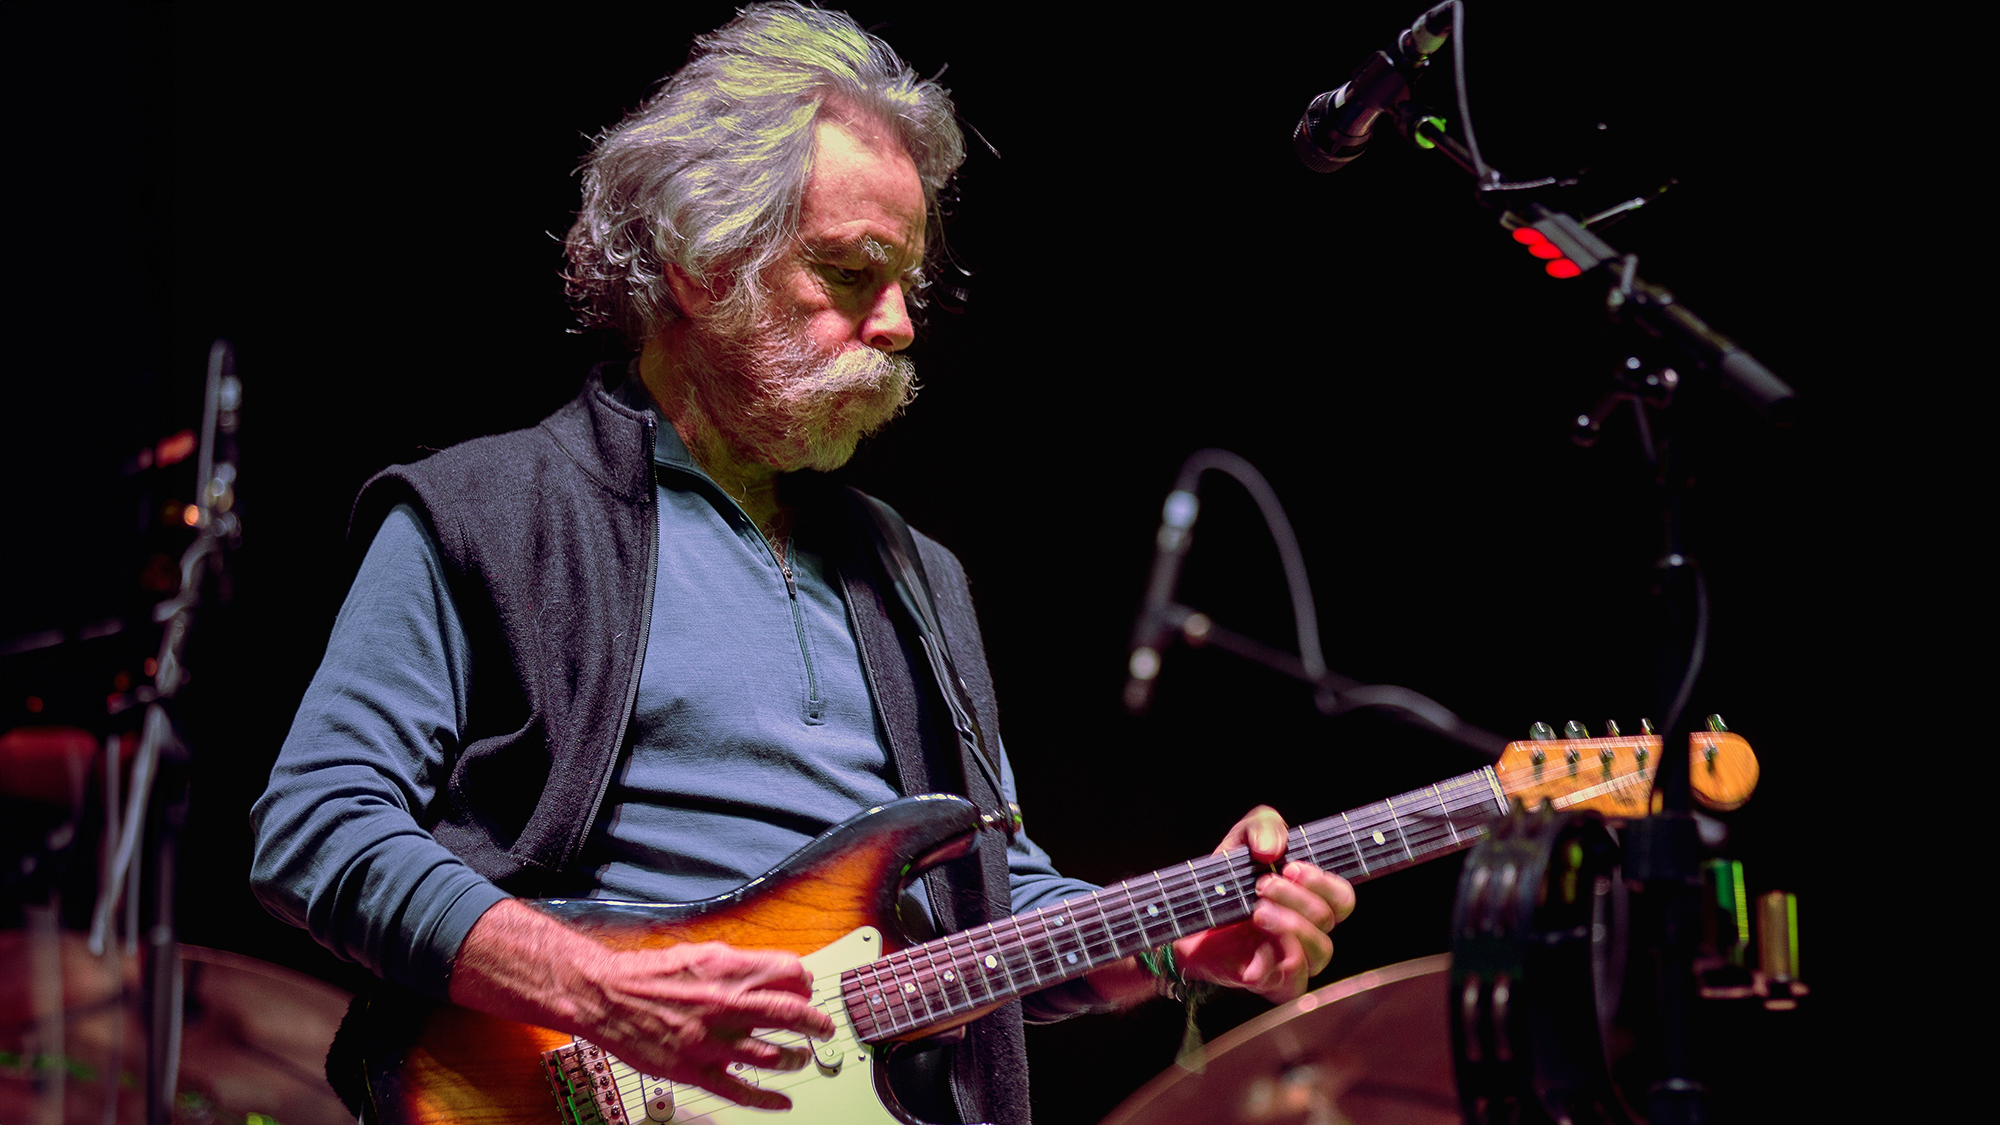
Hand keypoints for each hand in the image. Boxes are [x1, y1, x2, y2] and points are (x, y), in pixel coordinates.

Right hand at [577, 941, 836, 1110]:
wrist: (606, 997)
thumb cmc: (649, 974)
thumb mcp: (700, 953)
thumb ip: (738, 965)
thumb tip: (772, 972)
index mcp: (728, 970)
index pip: (789, 972)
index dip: (805, 981)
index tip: (808, 988)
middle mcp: (725, 1005)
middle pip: (791, 1013)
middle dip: (816, 1022)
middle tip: (825, 1027)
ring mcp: (710, 1042)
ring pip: (772, 1055)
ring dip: (795, 1058)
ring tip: (801, 1058)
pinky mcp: (694, 1071)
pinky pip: (739, 1091)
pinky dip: (766, 1100)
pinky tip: (782, 1102)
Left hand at [1172, 805, 1355, 1003]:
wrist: (1185, 918)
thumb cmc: (1225, 882)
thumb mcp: (1241, 840)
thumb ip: (1263, 826)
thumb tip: (1272, 848)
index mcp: (1309, 899)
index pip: (1342, 898)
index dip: (1323, 883)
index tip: (1290, 868)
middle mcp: (1309, 931)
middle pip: (1328, 918)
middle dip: (1296, 897)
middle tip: (1262, 885)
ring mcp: (1293, 960)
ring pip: (1320, 951)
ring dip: (1291, 925)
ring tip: (1257, 911)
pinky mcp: (1272, 983)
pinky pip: (1292, 982)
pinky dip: (1275, 961)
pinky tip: (1254, 944)